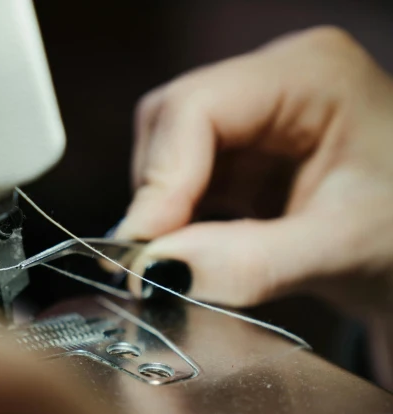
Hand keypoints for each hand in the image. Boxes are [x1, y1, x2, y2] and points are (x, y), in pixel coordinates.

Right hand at [116, 26, 392, 314]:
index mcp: (311, 74)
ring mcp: (256, 109)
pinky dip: (177, 213)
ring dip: (164, 206)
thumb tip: (154, 270)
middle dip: (157, 193)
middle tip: (156, 259)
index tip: (143, 248)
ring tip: (180, 256)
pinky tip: (193, 244)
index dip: (160, 178)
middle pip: (172, 121)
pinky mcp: (243, 145)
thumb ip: (248, 262)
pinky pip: (183, 171)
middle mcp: (275, 78)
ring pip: (167, 147)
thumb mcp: (339, 249)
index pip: (197, 108)